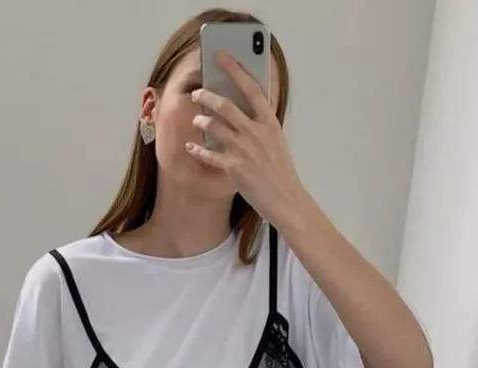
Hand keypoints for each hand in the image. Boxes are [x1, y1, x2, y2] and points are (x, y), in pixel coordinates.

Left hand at [187, 53, 307, 225]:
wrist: (286, 200)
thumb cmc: (281, 172)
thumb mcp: (277, 141)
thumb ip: (262, 124)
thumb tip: (246, 110)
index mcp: (269, 123)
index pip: (252, 88)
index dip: (235, 69)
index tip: (222, 57)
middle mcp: (255, 132)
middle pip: (226, 105)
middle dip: (207, 96)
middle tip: (198, 93)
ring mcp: (243, 150)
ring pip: (214, 126)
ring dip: (201, 121)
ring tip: (197, 120)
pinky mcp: (233, 168)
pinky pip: (209, 154)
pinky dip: (197, 149)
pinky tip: (190, 147)